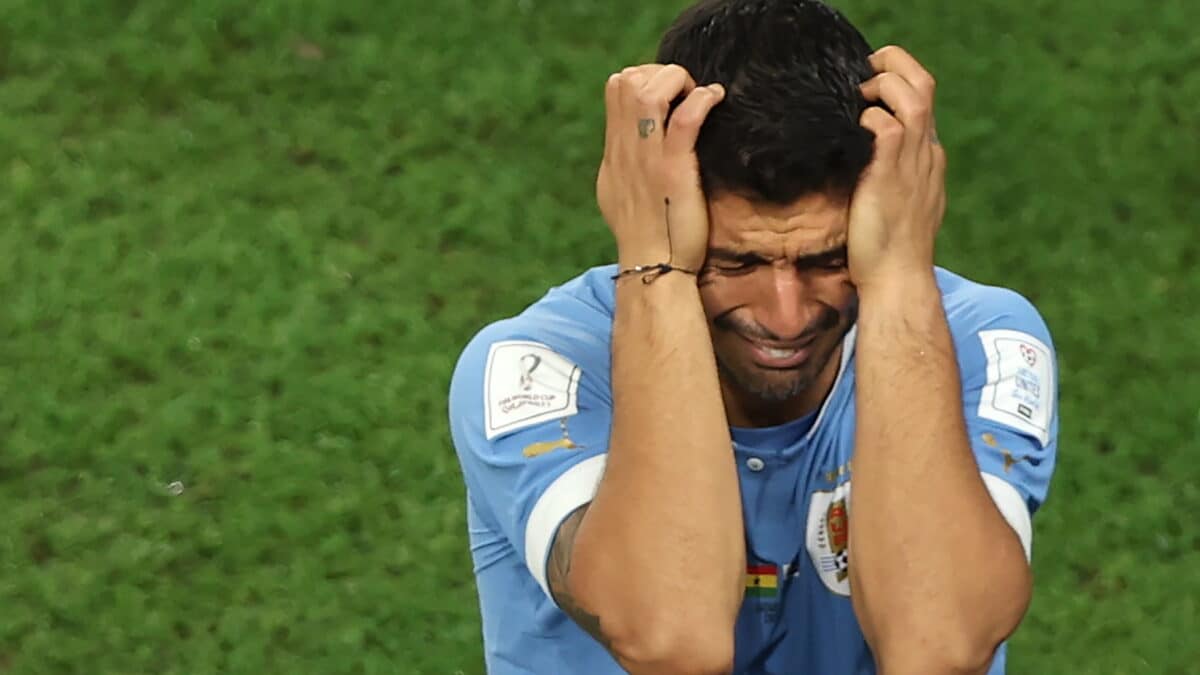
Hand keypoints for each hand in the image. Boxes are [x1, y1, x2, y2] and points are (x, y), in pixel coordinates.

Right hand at [595, 64, 725, 271]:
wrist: (654, 270)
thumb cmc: (649, 238)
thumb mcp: (623, 195)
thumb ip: (627, 166)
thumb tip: (632, 147)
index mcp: (615, 154)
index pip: (616, 89)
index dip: (645, 77)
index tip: (671, 92)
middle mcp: (625, 151)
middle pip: (626, 81)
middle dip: (659, 73)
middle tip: (686, 91)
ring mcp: (647, 159)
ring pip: (647, 91)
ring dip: (677, 81)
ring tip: (698, 95)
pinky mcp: (673, 170)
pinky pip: (684, 119)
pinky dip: (702, 99)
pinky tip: (716, 100)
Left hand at [847, 46, 946, 290]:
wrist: (897, 280)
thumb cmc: (887, 250)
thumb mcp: (895, 205)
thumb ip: (887, 178)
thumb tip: (858, 161)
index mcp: (929, 159)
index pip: (922, 102)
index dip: (897, 83)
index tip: (868, 85)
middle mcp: (926, 154)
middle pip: (925, 85)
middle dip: (895, 65)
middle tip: (864, 71)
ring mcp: (913, 163)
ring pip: (912, 97)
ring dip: (883, 84)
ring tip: (858, 94)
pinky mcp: (890, 176)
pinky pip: (887, 128)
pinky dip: (868, 119)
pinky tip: (850, 129)